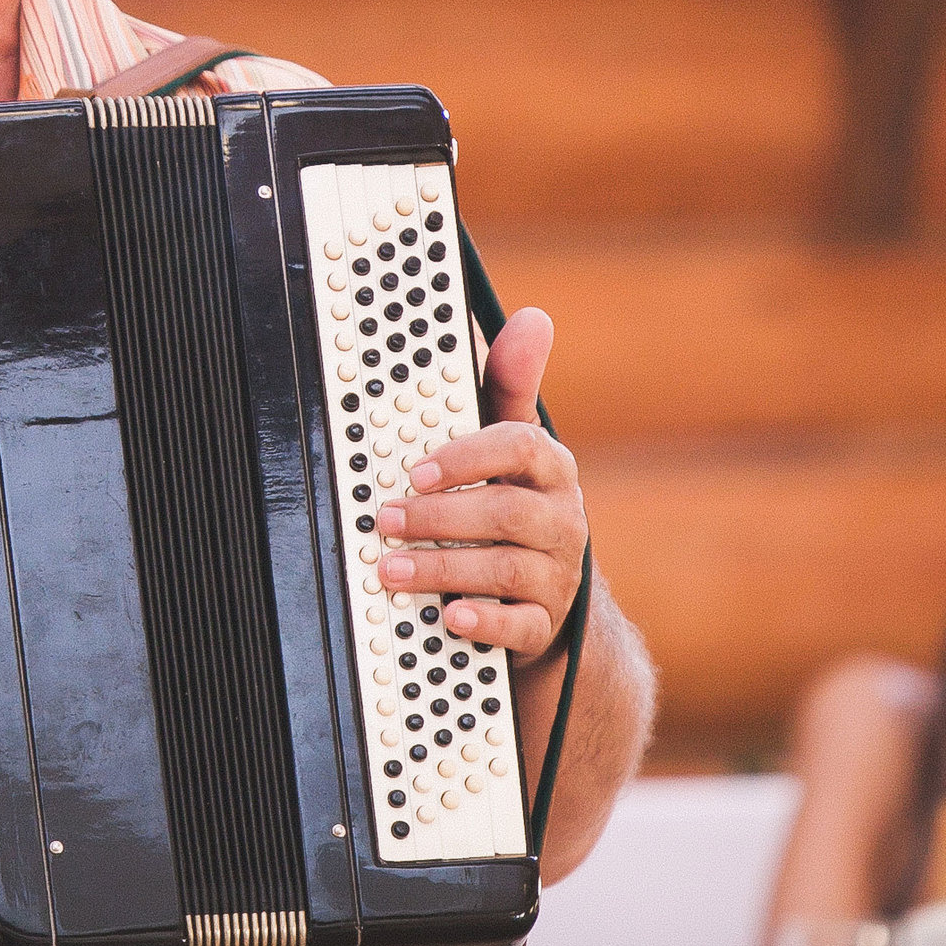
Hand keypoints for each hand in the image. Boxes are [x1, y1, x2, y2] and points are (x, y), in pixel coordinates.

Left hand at [373, 307, 585, 659]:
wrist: (548, 591)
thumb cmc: (514, 502)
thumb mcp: (512, 445)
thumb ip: (510, 385)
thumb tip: (534, 319)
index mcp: (550, 469)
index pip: (521, 447)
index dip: (468, 456)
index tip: (417, 470)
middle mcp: (561, 519)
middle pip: (505, 513)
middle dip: (438, 517)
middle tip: (384, 520)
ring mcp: (556, 575)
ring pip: (504, 569)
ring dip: (442, 568)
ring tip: (389, 569)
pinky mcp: (545, 623)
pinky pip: (521, 627)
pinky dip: (485, 622)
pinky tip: (451, 617)